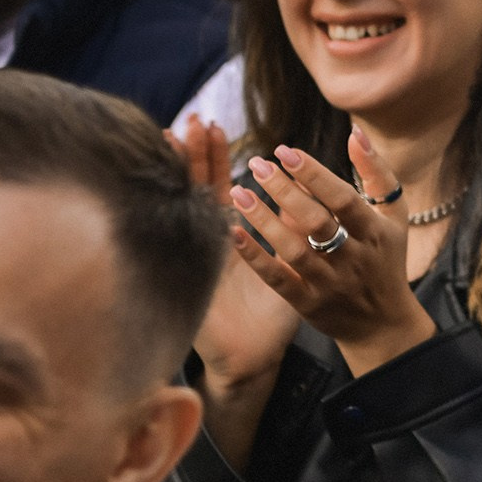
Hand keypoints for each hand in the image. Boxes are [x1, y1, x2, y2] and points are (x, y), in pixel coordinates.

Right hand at [170, 119, 300, 467]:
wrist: (251, 360)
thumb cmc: (270, 313)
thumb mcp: (285, 265)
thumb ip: (290, 228)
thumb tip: (304, 189)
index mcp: (229, 234)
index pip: (214, 183)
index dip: (209, 155)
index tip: (206, 123)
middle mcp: (210, 243)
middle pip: (198, 189)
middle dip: (196, 156)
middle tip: (191, 121)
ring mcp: (200, 262)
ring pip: (191, 212)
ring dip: (188, 178)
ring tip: (177, 142)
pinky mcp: (197, 286)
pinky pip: (199, 253)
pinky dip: (200, 230)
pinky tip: (198, 204)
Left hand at [224, 133, 435, 376]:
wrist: (383, 324)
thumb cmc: (386, 259)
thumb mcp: (394, 217)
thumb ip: (377, 174)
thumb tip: (355, 134)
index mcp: (376, 234)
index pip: (343, 200)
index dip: (314, 174)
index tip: (285, 151)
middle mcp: (354, 260)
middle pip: (316, 223)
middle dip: (284, 191)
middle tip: (257, 164)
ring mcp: (330, 284)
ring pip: (293, 250)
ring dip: (263, 220)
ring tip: (238, 192)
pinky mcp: (309, 305)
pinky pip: (278, 280)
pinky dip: (255, 256)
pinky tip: (233, 233)